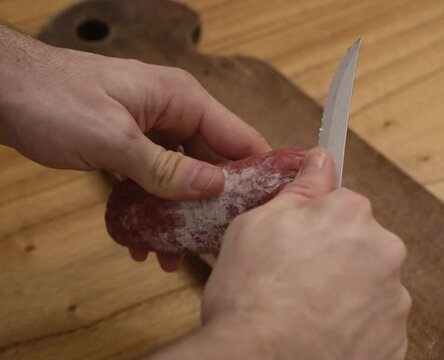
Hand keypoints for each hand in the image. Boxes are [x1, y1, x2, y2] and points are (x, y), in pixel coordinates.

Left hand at [0, 26, 270, 270]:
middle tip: (215, 245)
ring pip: (183, 177)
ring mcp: (154, 129)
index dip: (258, 171)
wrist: (2, 92)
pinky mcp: (133, 145)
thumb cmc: (52, 98)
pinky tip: (139, 238)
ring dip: (179, 215)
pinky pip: (155, 179)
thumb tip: (215, 187)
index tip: (267, 209)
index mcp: (182, 100)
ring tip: (171, 255)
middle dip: (214, 205)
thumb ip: (166, 168)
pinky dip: (152, 208)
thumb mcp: (113, 139)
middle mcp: (175, 113)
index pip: (239, 136)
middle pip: (214, 163)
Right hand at [198, 148, 410, 359]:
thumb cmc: (253, 294)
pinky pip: (375, 326)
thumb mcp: (258, 224)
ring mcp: (394, 301)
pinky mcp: (395, 343)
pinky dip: (354, 330)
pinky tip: (323, 336)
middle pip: (361, 246)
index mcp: (353, 214)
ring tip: (308, 315)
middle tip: (297, 283)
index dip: (314, 226)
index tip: (298, 246)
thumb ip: (301, 190)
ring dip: (347, 296)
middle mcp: (385, 252)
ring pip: (370, 288)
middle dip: (336, 259)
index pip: (342, 206)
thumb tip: (322, 159)